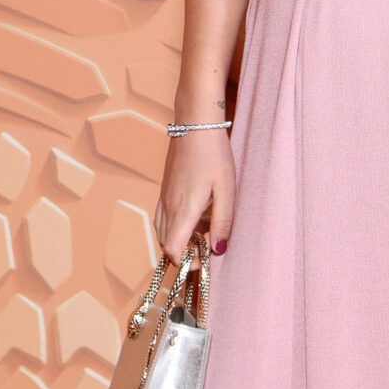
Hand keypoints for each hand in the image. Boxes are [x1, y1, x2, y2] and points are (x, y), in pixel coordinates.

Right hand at [156, 130, 233, 264]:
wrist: (195, 126)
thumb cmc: (214, 156)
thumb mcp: (227, 190)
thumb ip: (222, 222)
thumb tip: (218, 250)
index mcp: (184, 209)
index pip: (172, 249)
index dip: (186, 262)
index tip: (205, 259)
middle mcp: (169, 207)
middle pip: (165, 245)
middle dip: (183, 254)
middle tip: (206, 248)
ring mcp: (164, 198)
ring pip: (162, 232)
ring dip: (178, 241)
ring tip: (201, 235)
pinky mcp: (164, 191)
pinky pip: (163, 219)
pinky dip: (174, 228)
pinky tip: (193, 218)